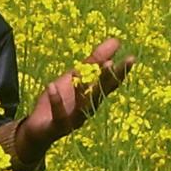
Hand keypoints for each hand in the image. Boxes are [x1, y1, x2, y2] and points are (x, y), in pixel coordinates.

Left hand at [16, 37, 134, 164]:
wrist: (38, 130)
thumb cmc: (60, 101)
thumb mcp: (75, 77)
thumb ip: (94, 61)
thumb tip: (117, 41)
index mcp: (93, 97)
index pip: (110, 84)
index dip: (121, 72)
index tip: (131, 58)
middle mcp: (87, 110)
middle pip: (99, 94)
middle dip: (107, 80)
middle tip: (112, 63)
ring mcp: (73, 120)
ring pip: (81, 107)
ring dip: (80, 90)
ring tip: (76, 71)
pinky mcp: (56, 128)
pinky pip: (59, 116)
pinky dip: (56, 101)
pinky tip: (51, 86)